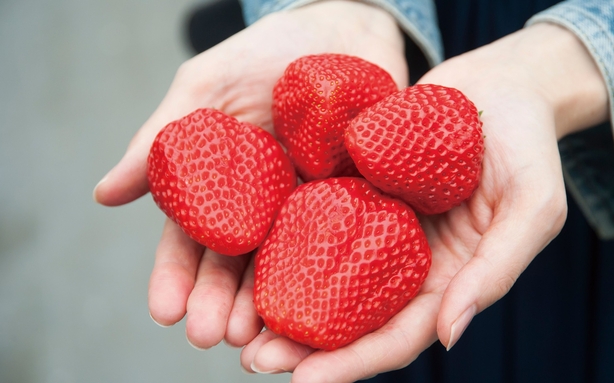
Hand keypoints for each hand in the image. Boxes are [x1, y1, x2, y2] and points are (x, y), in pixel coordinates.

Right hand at [93, 0, 407, 349]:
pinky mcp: (361, 200)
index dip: (176, 277)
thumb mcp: (205, 90)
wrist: (344, 29)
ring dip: (269, 305)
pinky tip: (323, 307)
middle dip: (221, 304)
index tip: (165, 312)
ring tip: (257, 337)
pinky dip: (332, 279)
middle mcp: (266, 206)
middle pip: (239, 265)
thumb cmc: (266, 54)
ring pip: (288, 266)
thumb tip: (103, 196)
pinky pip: (348, 244)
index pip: (193, 240)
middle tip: (211, 337)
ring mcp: (312, 206)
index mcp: (224, 186)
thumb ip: (162, 141)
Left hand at [239, 23, 607, 381]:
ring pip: (327, 276)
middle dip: (305, 345)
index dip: (354, 363)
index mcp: (449, 279)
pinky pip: (320, 220)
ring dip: (287, 302)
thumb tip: (450, 336)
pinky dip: (288, 244)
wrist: (500, 84)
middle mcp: (407, 261)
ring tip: (241, 322)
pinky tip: (252, 255)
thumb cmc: (527, 145)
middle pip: (352, 317)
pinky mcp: (357, 188)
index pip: (399, 336)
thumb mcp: (532, 207)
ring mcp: (379, 226)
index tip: (303, 382)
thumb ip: (497, 271)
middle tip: (254, 360)